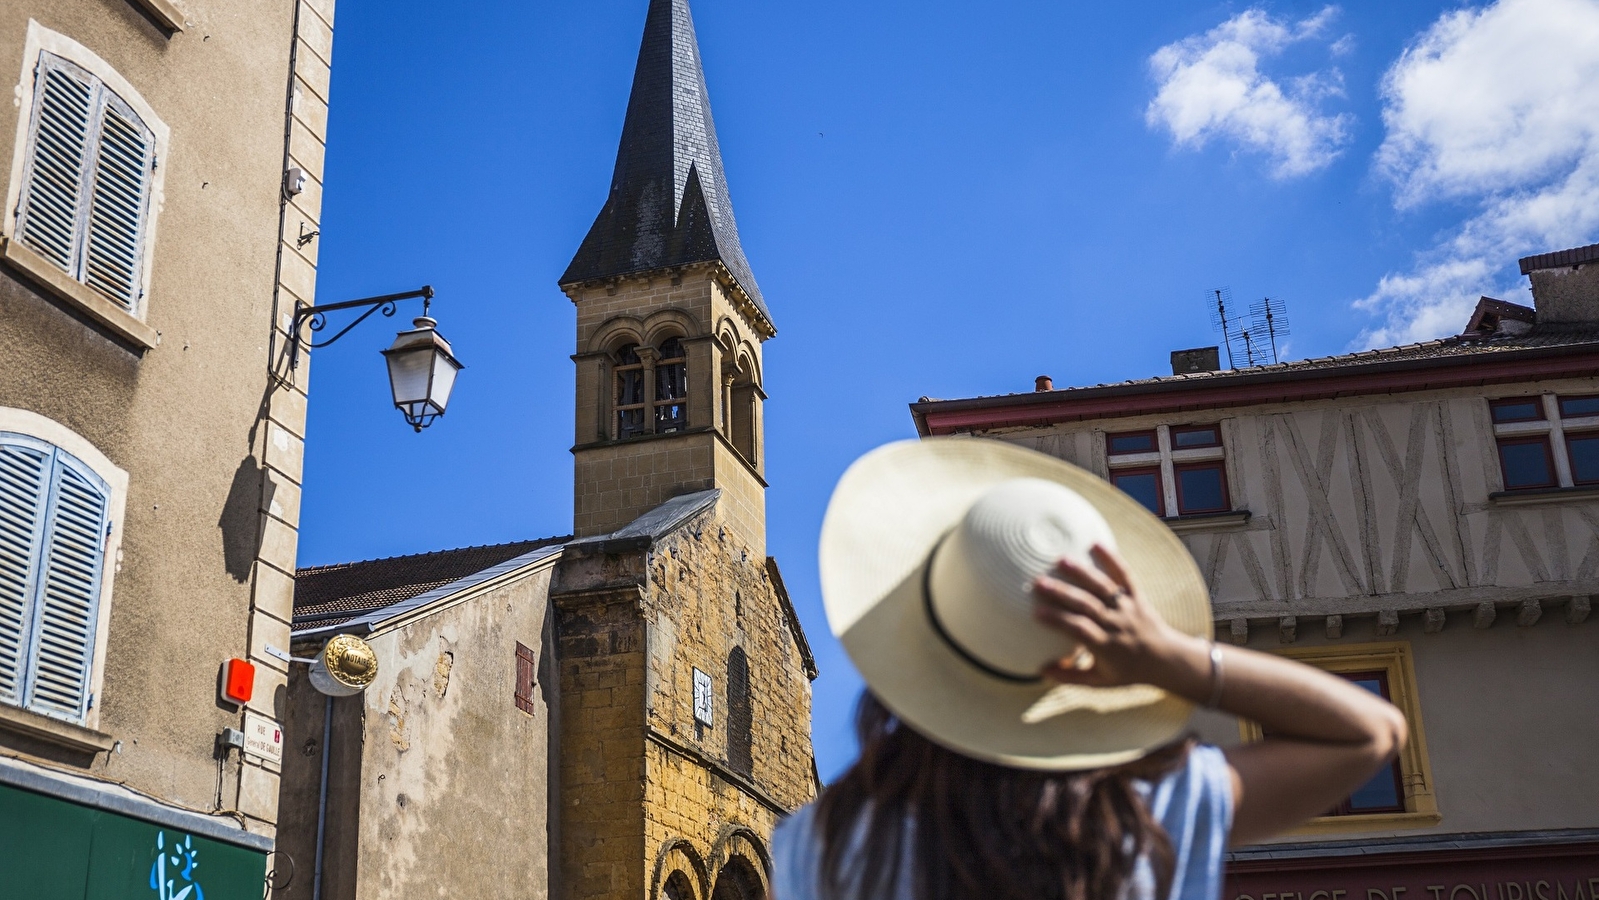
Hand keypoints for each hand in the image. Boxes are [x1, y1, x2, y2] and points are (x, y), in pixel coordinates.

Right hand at [1031, 544, 1202, 690]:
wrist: (1166, 661)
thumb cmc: (1127, 671)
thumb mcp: (1099, 682)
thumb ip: (1069, 677)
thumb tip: (1040, 670)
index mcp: (1106, 647)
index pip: (1079, 630)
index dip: (1058, 621)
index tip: (1035, 612)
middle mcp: (1117, 625)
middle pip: (1088, 605)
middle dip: (1063, 593)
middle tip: (1038, 582)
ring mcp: (1128, 608)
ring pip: (1104, 588)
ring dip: (1082, 573)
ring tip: (1060, 560)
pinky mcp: (1137, 596)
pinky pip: (1126, 575)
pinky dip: (1113, 559)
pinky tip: (1095, 543)